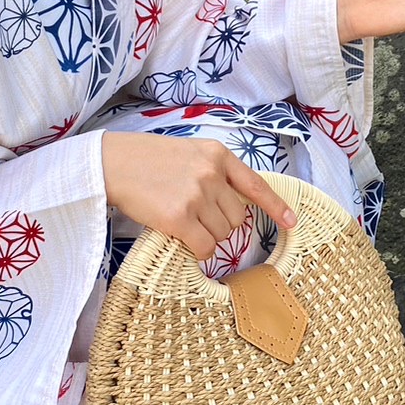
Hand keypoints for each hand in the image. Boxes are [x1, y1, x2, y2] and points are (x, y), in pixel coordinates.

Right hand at [100, 132, 296, 260]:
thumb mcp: (189, 154)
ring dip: (207, 237)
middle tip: (195, 217)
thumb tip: (233, 209)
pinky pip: (204, 247)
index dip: (276, 207)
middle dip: (221, 224)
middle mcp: (212, 173)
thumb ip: (214, 173)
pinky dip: (197, 250)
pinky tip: (182, 240)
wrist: (112, 163)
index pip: (256, 184)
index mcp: (218, 154)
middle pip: (238, 217)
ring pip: (222, 234)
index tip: (292, 223)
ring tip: (182, 222)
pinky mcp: (179, 217)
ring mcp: (196, 195)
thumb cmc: (148, 160)